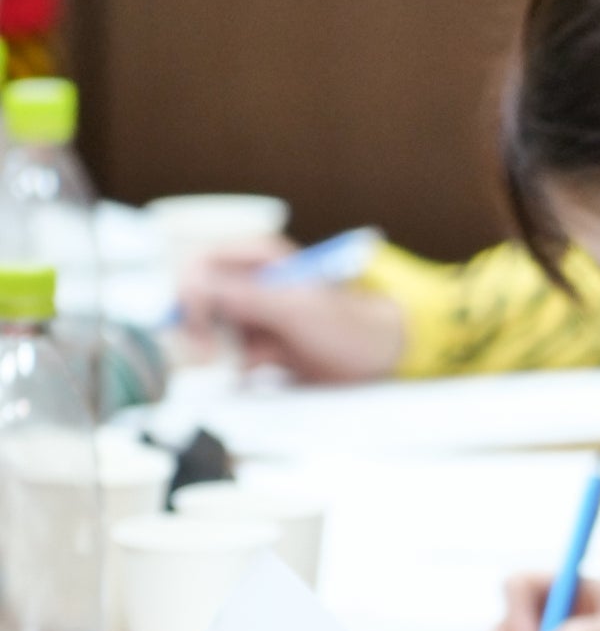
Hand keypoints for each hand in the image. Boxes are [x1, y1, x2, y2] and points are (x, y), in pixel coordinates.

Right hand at [178, 240, 407, 382]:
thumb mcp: (297, 309)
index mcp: (257, 257)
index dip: (190, 293)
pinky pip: (226, 354)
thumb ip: (249, 296)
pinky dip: (230, 366)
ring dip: (213, 351)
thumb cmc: (347, 324)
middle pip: (195, 300)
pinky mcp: (257, 343)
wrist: (377, 357)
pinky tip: (249, 373)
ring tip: (237, 367)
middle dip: (197, 328)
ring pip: (207, 330)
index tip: (201, 323)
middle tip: (208, 356)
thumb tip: (197, 287)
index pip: (199, 265)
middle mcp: (249, 282)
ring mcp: (251, 314)